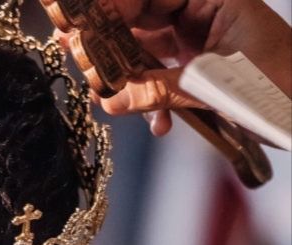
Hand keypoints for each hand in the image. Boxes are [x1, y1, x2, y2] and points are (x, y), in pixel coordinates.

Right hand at [55, 0, 291, 134]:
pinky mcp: (204, 69)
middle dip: (113, 46)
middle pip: (143, 19)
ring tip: (109, 98)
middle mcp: (206, 11)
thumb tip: (109, 98)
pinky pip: (166, 78)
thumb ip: (157, 90)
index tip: (81, 26)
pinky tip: (156, 125)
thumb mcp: (212, 88)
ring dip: (131, 80)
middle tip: (81, 60)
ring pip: (150, 52)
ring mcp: (204, 40)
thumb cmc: (280, 91)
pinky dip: (156, 101)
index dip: (113, 9)